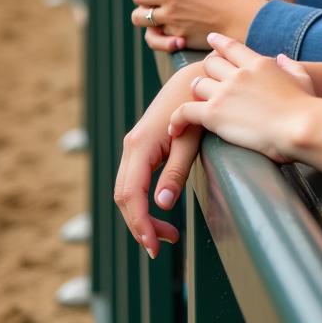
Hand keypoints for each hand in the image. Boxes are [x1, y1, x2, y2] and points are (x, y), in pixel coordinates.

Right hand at [113, 61, 204, 259]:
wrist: (195, 77)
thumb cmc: (198, 106)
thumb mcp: (191, 140)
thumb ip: (176, 172)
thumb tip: (162, 205)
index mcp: (140, 146)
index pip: (131, 196)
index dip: (141, 224)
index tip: (155, 245)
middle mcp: (131, 146)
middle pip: (124, 197)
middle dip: (140, 225)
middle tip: (163, 245)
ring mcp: (133, 146)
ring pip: (126, 190)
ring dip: (141, 215)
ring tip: (165, 234)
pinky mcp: (140, 146)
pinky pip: (133, 180)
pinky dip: (141, 201)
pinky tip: (158, 213)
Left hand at [168, 33, 315, 163]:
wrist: (299, 126)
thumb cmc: (306, 106)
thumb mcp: (303, 78)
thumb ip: (290, 65)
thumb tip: (281, 58)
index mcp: (259, 63)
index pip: (232, 47)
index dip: (219, 43)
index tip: (212, 40)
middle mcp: (239, 73)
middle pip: (211, 63)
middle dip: (207, 70)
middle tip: (205, 80)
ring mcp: (224, 92)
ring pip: (197, 83)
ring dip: (197, 92)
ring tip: (196, 103)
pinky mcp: (213, 114)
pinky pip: (185, 111)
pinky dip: (177, 120)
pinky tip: (175, 128)